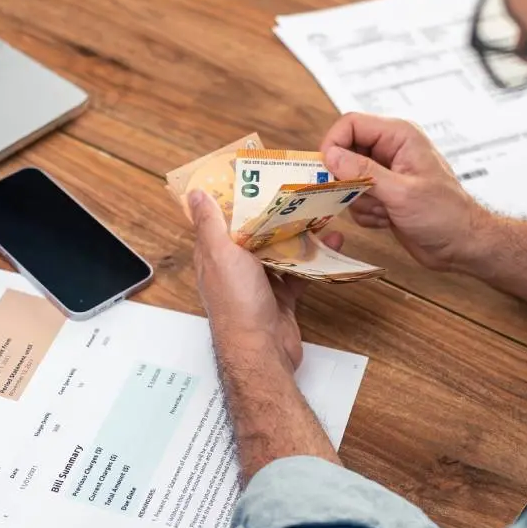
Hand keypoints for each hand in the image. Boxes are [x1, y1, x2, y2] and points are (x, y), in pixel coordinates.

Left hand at [189, 190, 344, 371]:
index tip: (253, 176)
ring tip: (319, 213)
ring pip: (280, 250)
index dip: (234, 198)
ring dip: (299, 233)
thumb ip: (211, 224)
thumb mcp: (220, 254)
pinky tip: (331, 245)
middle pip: (254, 233)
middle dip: (275, 213)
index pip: (221, 219)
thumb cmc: (237, 303)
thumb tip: (195, 195)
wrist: (262, 351)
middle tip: (297, 191)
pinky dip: (315, 259)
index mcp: (215, 255)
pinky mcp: (281, 298)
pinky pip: (299, 272)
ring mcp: (259, 284)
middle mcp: (235, 268)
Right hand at [321, 113, 496, 271]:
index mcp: (399, 136)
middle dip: (347, 179)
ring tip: (386, 210)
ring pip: (347, 179)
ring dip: (359, 200)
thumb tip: (331, 155)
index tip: (327, 170)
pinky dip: (366, 213)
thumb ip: (363, 171)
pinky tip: (388, 219)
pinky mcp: (382, 194)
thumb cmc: (445, 214)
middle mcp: (390, 150)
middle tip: (361, 196)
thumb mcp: (401, 193)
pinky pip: (355, 199)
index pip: (351, 124)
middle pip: (345, 152)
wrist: (461, 245)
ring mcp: (385, 173)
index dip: (334, 144)